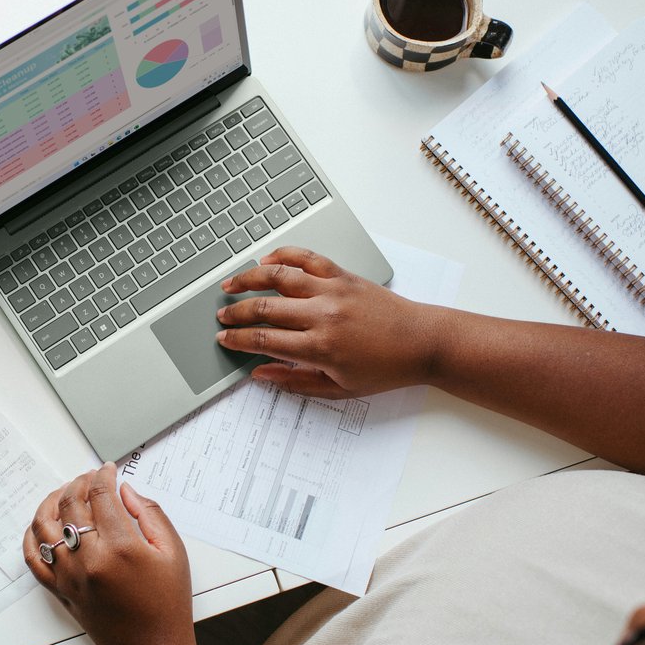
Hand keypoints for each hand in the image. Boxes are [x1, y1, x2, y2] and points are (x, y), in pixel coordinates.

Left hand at [22, 463, 203, 644]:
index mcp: (120, 547)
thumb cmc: (168, 604)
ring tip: (64, 494)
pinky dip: (32, 537)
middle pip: (71, 505)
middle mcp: (89, 560)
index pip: (100, 495)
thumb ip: (149, 514)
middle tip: (90, 478)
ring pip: (44, 527)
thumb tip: (125, 491)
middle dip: (79, 483)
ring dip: (51, 502)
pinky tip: (42, 525)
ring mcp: (69, 577)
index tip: (108, 470)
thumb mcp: (173, 552)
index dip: (103, 476)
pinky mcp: (60, 591)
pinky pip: (33, 559)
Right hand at [216, 246, 434, 397]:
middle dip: (236, 312)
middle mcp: (323, 315)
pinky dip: (284, 255)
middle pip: (264, 307)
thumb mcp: (339, 389)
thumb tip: (261, 374)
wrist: (422, 343)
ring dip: (249, 278)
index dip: (237, 340)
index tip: (224, 339)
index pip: (264, 340)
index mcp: (320, 348)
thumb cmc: (385, 369)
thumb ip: (295, 381)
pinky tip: (267, 260)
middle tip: (222, 316)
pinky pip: (307, 258)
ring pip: (279, 277)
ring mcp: (333, 290)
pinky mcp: (344, 275)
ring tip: (231, 284)